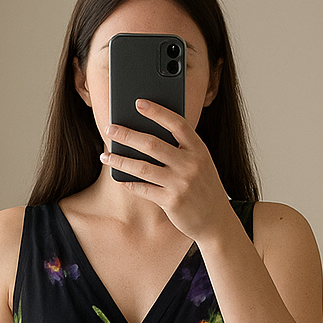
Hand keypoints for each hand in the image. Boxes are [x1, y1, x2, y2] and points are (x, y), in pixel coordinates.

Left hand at [101, 99, 235, 246]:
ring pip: (143, 167)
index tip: (138, 103)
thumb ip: (182, 149)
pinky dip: (129, 183)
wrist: (216, 220)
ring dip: (121, 160)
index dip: (157, 111)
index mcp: (199, 149)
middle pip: (153, 144)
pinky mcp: (172, 202)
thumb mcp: (200, 163)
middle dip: (127, 135)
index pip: (177, 123)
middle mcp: (191, 164)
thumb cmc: (203, 186)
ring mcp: (181, 184)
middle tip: (110, 128)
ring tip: (105, 155)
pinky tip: (119, 178)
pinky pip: (144, 189)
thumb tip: (146, 135)